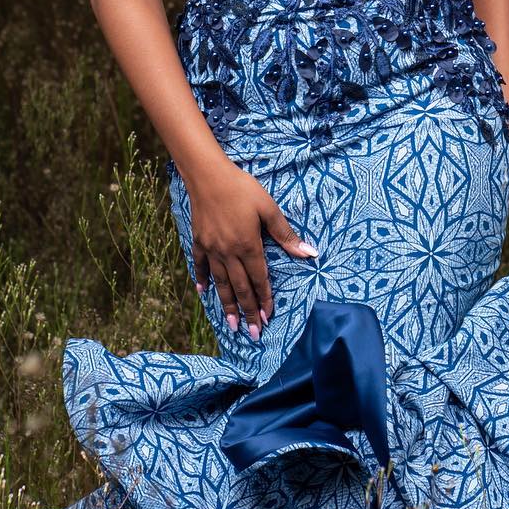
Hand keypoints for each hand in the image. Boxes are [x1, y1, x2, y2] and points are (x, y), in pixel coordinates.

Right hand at [186, 157, 316, 338]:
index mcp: (248, 246)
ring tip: (230, 324)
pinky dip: (202, 280)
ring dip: (227, 305)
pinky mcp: (199, 241)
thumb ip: (286, 235)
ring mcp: (211, 249)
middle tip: (252, 334)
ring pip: (220, 283)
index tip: (268, 318)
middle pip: (240, 288)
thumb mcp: (269, 209)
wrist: (207, 175)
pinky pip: (200, 265)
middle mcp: (228, 253)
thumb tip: (310, 254)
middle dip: (248, 312)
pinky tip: (203, 293)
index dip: (264, 300)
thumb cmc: (242, 189)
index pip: (259, 280)